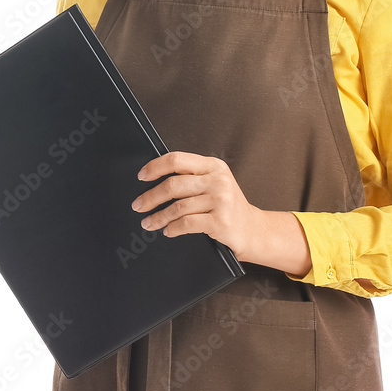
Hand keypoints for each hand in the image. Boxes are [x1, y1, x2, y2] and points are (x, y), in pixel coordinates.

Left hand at [130, 151, 261, 260]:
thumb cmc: (227, 207)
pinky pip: (187, 223)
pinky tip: (167, 231)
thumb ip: (192, 177)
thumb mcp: (214, 184)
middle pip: (174, 184)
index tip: (141, 176)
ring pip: (178, 207)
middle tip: (138, 205)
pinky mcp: (220, 221)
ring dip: (158, 216)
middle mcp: (218, 180)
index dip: (155, 167)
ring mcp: (221, 201)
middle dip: (151, 196)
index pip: (178, 159)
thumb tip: (154, 180)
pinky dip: (172, 228)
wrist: (253, 230)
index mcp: (213, 166)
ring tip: (148, 222)